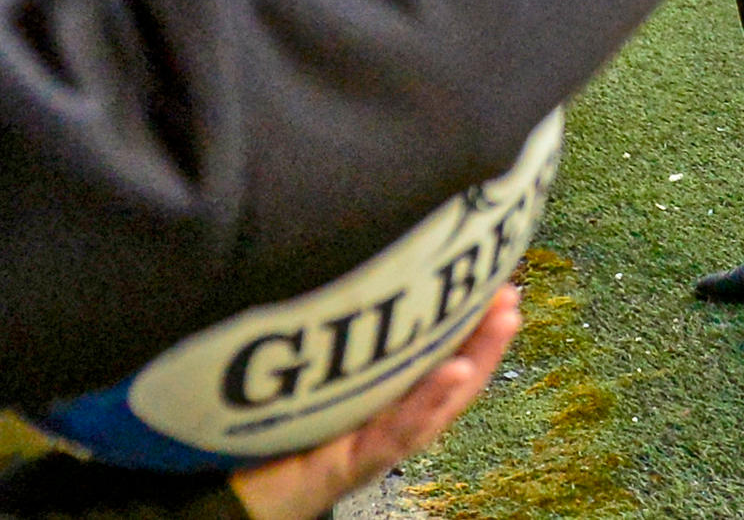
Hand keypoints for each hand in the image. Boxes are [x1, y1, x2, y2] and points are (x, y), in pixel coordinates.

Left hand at [231, 289, 520, 519]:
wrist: (231, 488)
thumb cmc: (269, 426)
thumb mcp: (309, 365)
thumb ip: (333, 324)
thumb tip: (352, 255)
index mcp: (382, 395)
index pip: (440, 354)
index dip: (473, 322)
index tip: (500, 279)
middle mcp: (386, 421)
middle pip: (449, 379)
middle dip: (486, 339)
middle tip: (512, 298)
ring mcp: (372, 445)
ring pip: (432, 405)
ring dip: (471, 364)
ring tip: (500, 325)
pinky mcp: (348, 465)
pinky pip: (391, 434)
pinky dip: (424, 405)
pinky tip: (451, 373)